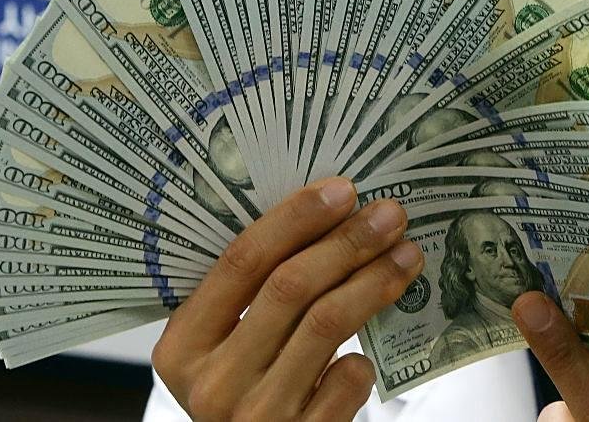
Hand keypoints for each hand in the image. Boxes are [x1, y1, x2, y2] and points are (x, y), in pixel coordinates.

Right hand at [152, 177, 422, 420]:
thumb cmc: (245, 388)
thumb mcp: (227, 344)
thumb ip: (256, 294)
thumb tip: (329, 214)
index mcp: (182, 346)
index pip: (240, 262)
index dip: (295, 219)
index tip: (342, 190)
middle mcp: (212, 382)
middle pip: (289, 287)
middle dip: (347, 242)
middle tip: (389, 215)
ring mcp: (255, 416)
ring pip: (326, 324)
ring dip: (374, 280)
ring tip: (406, 254)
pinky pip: (346, 379)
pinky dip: (364, 357)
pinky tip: (371, 347)